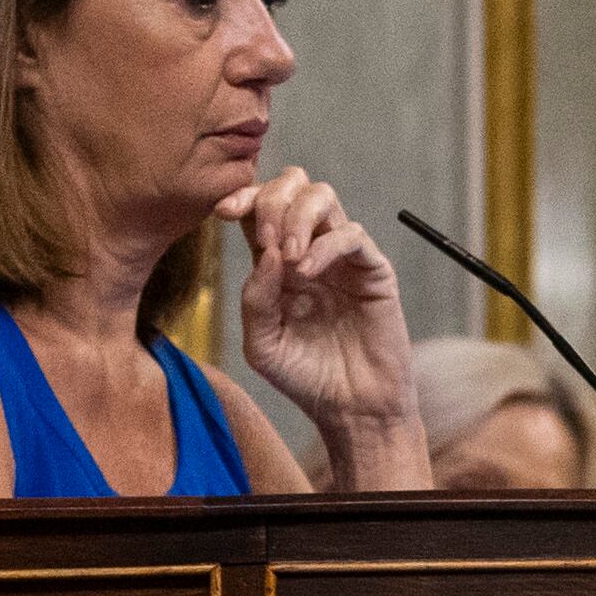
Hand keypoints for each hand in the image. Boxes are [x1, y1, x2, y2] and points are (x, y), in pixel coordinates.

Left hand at [219, 170, 422, 487]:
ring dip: (297, 217)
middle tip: (264, 238)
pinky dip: (324, 245)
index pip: (259, 208)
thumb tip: (264, 252)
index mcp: (277, 264)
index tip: (222, 212)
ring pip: (323, 198)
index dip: (242, 198)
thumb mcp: (262, 342)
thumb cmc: (306, 377)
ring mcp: (343, 259)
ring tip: (287, 257)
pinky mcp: (373, 271)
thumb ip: (255, 297)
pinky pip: (351, 235)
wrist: (351, 408)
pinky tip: (307, 272)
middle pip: (293, 188)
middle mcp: (310, 251)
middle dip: (271, 200)